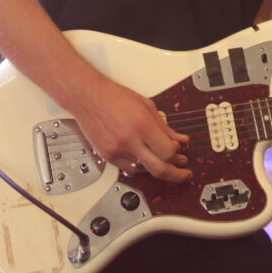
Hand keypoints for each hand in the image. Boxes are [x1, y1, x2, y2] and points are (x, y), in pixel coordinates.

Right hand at [68, 75, 191, 183]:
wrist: (87, 97)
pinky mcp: (108, 156)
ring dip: (157, 167)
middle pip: (159, 169)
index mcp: (142, 125)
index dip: (177, 153)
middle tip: (184, 174)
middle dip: (176, 175)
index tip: (179, 149)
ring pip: (145, 169)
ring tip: (164, 161)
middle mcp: (129, 140)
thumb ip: (164, 126)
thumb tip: (180, 140)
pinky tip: (146, 160)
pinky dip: (140, 166)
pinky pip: (129, 169)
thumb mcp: (146, 106)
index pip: (168, 151)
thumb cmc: (114, 97)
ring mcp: (117, 150)